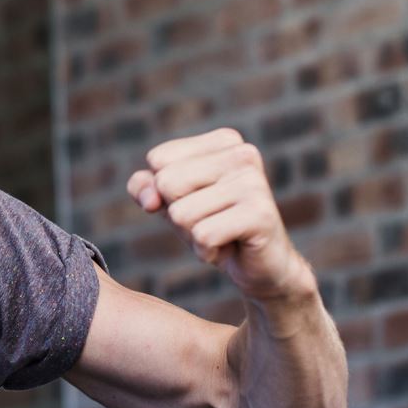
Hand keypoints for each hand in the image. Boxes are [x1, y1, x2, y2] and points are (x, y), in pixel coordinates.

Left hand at [126, 128, 314, 304]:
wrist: (262, 267)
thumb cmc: (214, 226)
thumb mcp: (171, 201)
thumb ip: (145, 187)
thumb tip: (149, 199)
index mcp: (224, 141)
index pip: (158, 160)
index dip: (165, 191)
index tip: (198, 201)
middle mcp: (243, 154)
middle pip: (166, 184)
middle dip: (179, 215)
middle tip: (211, 221)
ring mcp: (254, 182)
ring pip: (181, 213)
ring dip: (193, 236)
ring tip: (222, 234)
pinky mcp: (260, 214)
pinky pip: (203, 235)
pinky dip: (207, 251)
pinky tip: (230, 248)